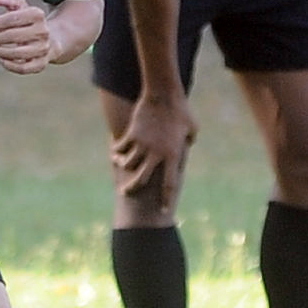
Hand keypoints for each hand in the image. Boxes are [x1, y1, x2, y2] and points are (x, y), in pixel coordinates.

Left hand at [0, 0, 55, 73]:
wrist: (51, 39)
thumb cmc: (30, 22)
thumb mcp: (21, 7)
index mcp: (37, 14)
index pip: (13, 18)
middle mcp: (43, 31)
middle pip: (13, 36)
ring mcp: (43, 49)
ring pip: (17, 53)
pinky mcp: (41, 64)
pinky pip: (23, 68)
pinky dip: (8, 65)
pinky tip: (0, 58)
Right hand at [111, 93, 197, 207]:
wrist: (164, 94)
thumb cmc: (181, 110)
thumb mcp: (191, 128)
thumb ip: (189, 141)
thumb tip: (187, 146)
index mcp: (173, 155)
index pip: (170, 184)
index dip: (167, 200)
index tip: (164, 212)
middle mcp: (157, 153)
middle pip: (142, 179)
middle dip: (132, 188)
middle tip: (125, 193)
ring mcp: (143, 144)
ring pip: (128, 163)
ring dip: (123, 166)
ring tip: (119, 165)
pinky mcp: (132, 133)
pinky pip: (121, 147)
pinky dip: (117, 151)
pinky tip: (115, 152)